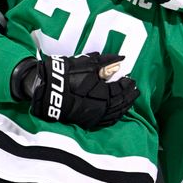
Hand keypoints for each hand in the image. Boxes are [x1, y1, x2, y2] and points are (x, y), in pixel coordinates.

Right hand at [11, 52, 139, 129]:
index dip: (127, 85)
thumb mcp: (87, 64)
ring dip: (124, 107)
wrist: (46, 89)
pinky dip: (115, 116)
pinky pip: (106, 121)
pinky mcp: (87, 122)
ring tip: (129, 101)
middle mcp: (101, 108)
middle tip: (136, 91)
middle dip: (129, 97)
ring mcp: (94, 117)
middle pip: (120, 104)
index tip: (132, 79)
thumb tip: (121, 60)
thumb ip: (106, 62)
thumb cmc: (67, 74)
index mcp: (103, 94)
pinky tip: (117, 112)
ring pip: (115, 114)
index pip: (120, 90)